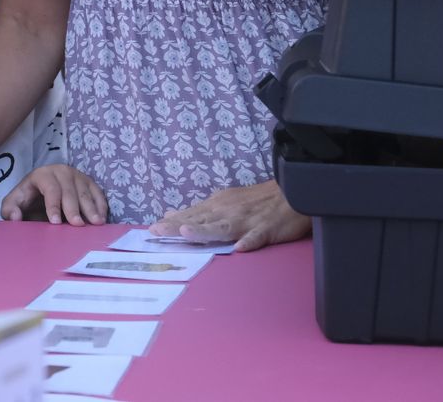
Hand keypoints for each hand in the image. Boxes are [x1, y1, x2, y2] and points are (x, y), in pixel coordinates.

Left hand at [0, 164, 107, 224]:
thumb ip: (9, 209)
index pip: (49, 188)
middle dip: (73, 208)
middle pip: (69, 190)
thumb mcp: (13, 204)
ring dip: (91, 208)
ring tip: (95, 223)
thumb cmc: (28, 200)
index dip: (52, 205)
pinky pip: (97, 192)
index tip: (55, 222)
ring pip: (85, 191)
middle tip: (77, 225)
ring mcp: (77, 175)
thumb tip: (15, 217)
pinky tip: (102, 218)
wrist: (41, 192)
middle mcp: (61, 171)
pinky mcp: (89, 182)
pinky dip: (100, 205)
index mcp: (41, 174)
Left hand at [149, 179, 310, 252]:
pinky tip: (240, 248)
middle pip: (199, 220)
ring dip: (205, 230)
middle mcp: (227, 211)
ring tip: (187, 233)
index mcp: (217, 206)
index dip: (171, 223)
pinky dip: (249, 241)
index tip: (151, 229)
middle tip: (156, 231)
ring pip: (223, 227)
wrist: (291, 193)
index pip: (190, 215)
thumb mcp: (223, 201)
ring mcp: (246, 220)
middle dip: (177, 226)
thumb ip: (199, 211)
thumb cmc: (256, 201)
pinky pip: (257, 236)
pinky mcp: (267, 229)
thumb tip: (171, 214)